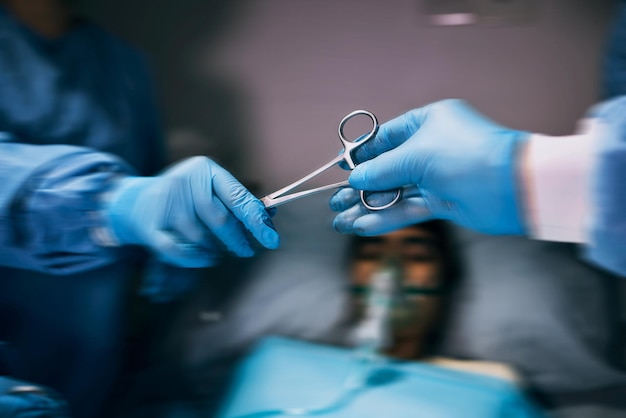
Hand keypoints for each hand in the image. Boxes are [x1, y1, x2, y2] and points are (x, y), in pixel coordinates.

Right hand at [103, 156, 278, 266]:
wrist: (137, 201)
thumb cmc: (187, 197)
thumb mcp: (212, 190)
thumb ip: (239, 201)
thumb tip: (270, 216)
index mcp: (205, 171)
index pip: (237, 197)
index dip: (256, 220)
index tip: (272, 240)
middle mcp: (184, 182)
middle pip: (220, 220)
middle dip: (237, 239)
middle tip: (246, 250)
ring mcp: (165, 204)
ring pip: (200, 237)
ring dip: (215, 249)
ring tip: (218, 250)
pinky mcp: (149, 225)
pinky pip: (177, 250)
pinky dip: (195, 259)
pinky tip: (207, 259)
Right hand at [330, 99, 527, 234]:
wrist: (511, 186)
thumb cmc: (466, 156)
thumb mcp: (417, 155)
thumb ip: (382, 168)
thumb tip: (355, 178)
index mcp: (428, 122)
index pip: (386, 137)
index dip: (361, 154)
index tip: (339, 168)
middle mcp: (431, 148)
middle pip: (386, 168)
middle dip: (360, 186)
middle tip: (335, 201)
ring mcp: (437, 177)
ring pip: (394, 192)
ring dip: (367, 206)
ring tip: (340, 221)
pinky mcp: (443, 202)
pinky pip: (408, 209)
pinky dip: (385, 218)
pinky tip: (361, 226)